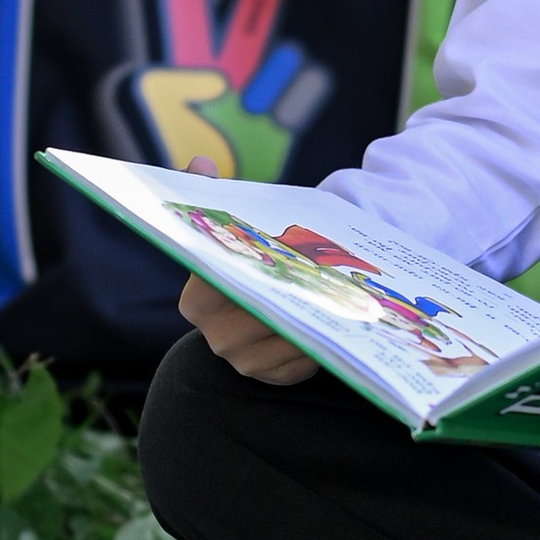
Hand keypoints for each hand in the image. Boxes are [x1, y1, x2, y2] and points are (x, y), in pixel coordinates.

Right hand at [177, 157, 318, 384]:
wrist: (263, 309)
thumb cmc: (249, 263)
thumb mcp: (234, 231)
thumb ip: (211, 197)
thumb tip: (199, 162)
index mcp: (197, 300)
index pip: (221, 282)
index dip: (251, 267)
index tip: (280, 253)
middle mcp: (215, 336)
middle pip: (258, 314)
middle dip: (291, 292)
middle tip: (325, 270)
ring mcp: (243, 361)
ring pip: (284, 338)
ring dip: (314, 317)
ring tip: (343, 294)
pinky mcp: (272, 378)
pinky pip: (302, 362)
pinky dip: (321, 343)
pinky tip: (338, 323)